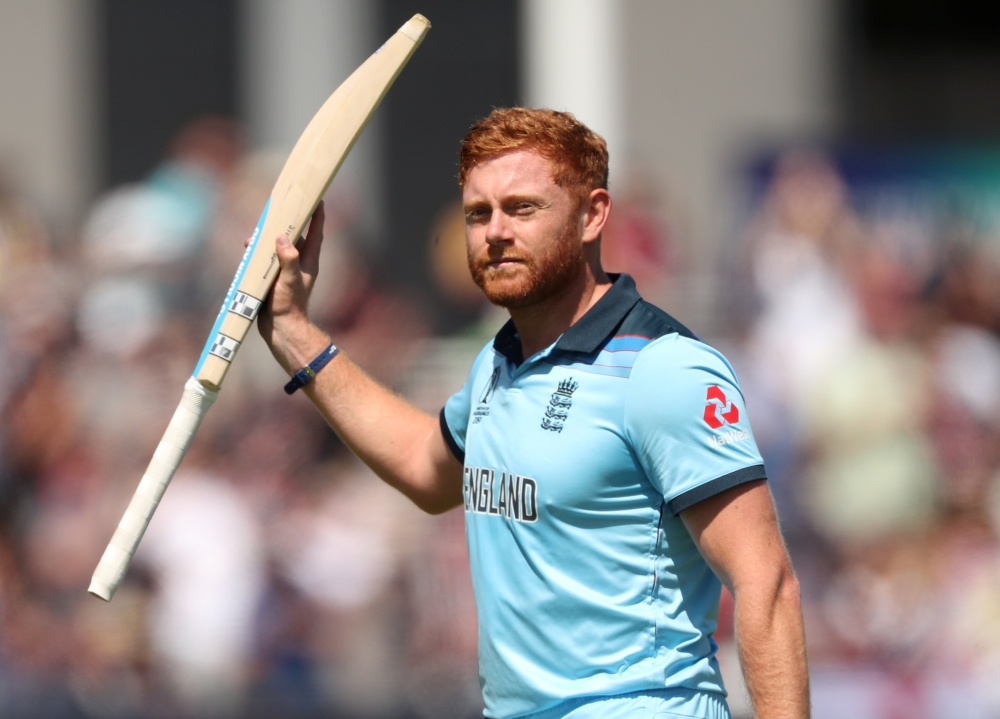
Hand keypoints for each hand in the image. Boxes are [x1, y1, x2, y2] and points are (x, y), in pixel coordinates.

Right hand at [253, 201, 328, 370]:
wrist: (281, 329)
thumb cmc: (290, 306)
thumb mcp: (291, 280)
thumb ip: (288, 259)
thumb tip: (282, 237)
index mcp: (308, 260)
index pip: (316, 232)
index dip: (318, 214)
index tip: (318, 197)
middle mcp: (298, 262)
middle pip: (295, 235)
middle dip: (287, 221)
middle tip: (279, 206)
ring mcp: (285, 269)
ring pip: (277, 246)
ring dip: (268, 237)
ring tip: (257, 230)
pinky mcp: (272, 277)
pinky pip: (265, 258)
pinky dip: (257, 252)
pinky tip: (247, 248)